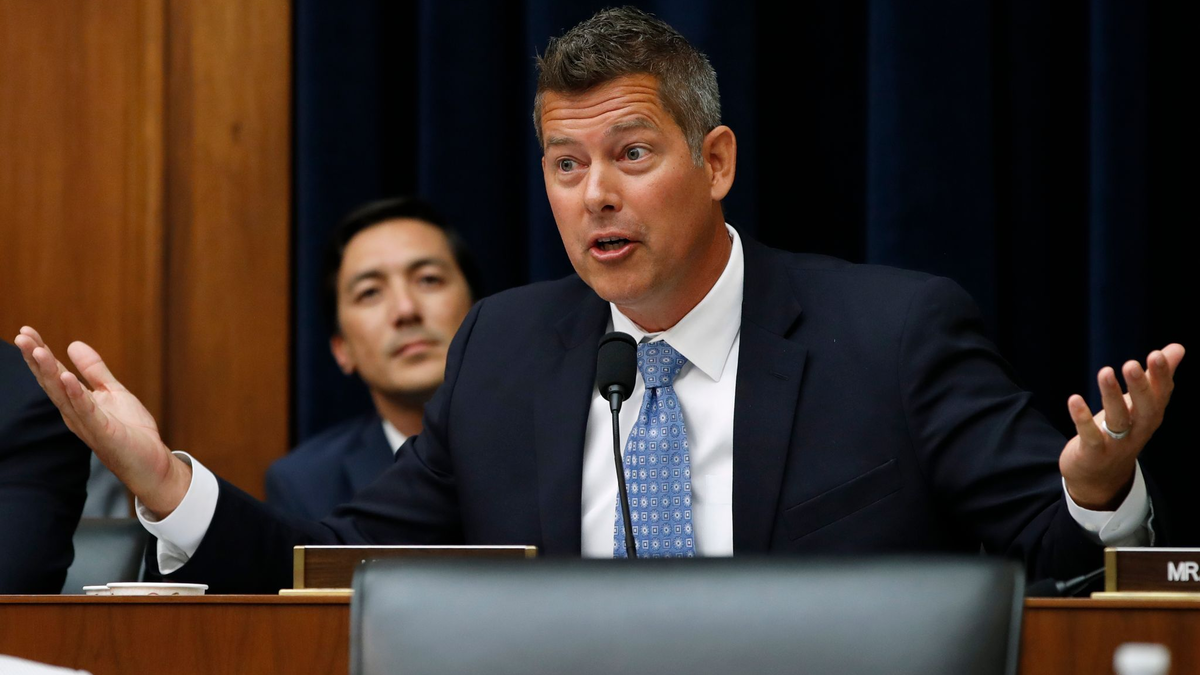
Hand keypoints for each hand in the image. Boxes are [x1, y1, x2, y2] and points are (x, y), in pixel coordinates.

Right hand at [13, 326, 190, 517]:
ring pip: (63, 394)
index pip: (54, 373)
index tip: (26, 331)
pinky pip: (87, 411)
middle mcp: (74, 412)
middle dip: (36, 359)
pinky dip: (76, 394)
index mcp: (75, 402)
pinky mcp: (103, 432)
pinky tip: (67, 377)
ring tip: (37, 349)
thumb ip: (94, 371)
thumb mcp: (113, 392)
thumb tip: (73, 344)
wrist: (151, 462)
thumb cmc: (131, 431)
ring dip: (49, 371)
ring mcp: (87, 423)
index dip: (40, 353)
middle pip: (51, 381)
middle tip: (21, 335)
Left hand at [1060, 343, 1184, 509]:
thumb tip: (1177, 348)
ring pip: (1118, 420)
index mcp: (1150, 415)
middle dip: (1140, 386)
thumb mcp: (1140, 405)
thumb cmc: (1122, 431)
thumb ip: (1157, 377)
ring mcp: (1116, 443)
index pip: (1161, 394)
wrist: (1101, 476)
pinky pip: (1090, 436)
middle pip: (1144, 408)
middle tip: (1131, 363)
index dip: (1161, 376)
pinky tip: (1074, 399)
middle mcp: (1138, 430)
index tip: (1158, 354)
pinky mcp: (1093, 452)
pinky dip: (1082, 419)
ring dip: (1111, 396)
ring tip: (1105, 372)